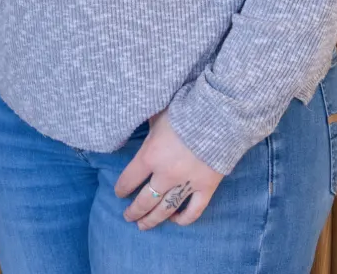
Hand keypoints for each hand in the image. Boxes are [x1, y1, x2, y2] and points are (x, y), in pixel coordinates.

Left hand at [114, 111, 223, 228]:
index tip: (118, 193)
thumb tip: (131, 120)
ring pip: (166, 209)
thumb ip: (144, 126)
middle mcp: (165, 175)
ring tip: (143, 226)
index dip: (121, 188)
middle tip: (127, 217)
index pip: (129, 179)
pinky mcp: (206, 188)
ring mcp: (186, 184)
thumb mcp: (155, 115)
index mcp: (149, 156)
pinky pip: (194, 211)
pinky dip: (183, 219)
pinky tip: (175, 220)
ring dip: (153, 220)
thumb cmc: (183, 111)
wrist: (218, 117)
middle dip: (134, 210)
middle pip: (145, 200)